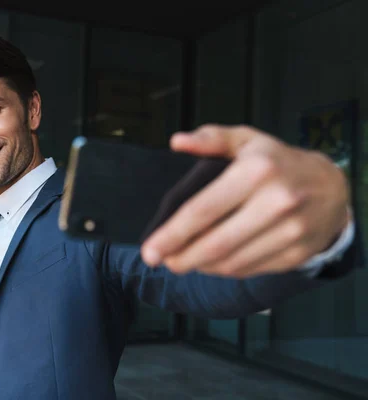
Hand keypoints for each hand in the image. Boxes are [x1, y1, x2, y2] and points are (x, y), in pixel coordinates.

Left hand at [141, 124, 349, 277]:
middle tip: (162, 261)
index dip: (172, 234)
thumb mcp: (247, 140)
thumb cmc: (278, 161)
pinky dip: (225, 270)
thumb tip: (176, 142)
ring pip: (232, 262)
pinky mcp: (297, 254)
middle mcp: (277, 202)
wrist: (331, 187)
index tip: (149, 251)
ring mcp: (291, 232)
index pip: (204, 210)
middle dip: (182, 258)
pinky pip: (250, 269)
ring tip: (183, 261)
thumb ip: (211, 139)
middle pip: (216, 244)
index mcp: (257, 170)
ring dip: (201, 266)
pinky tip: (211, 263)